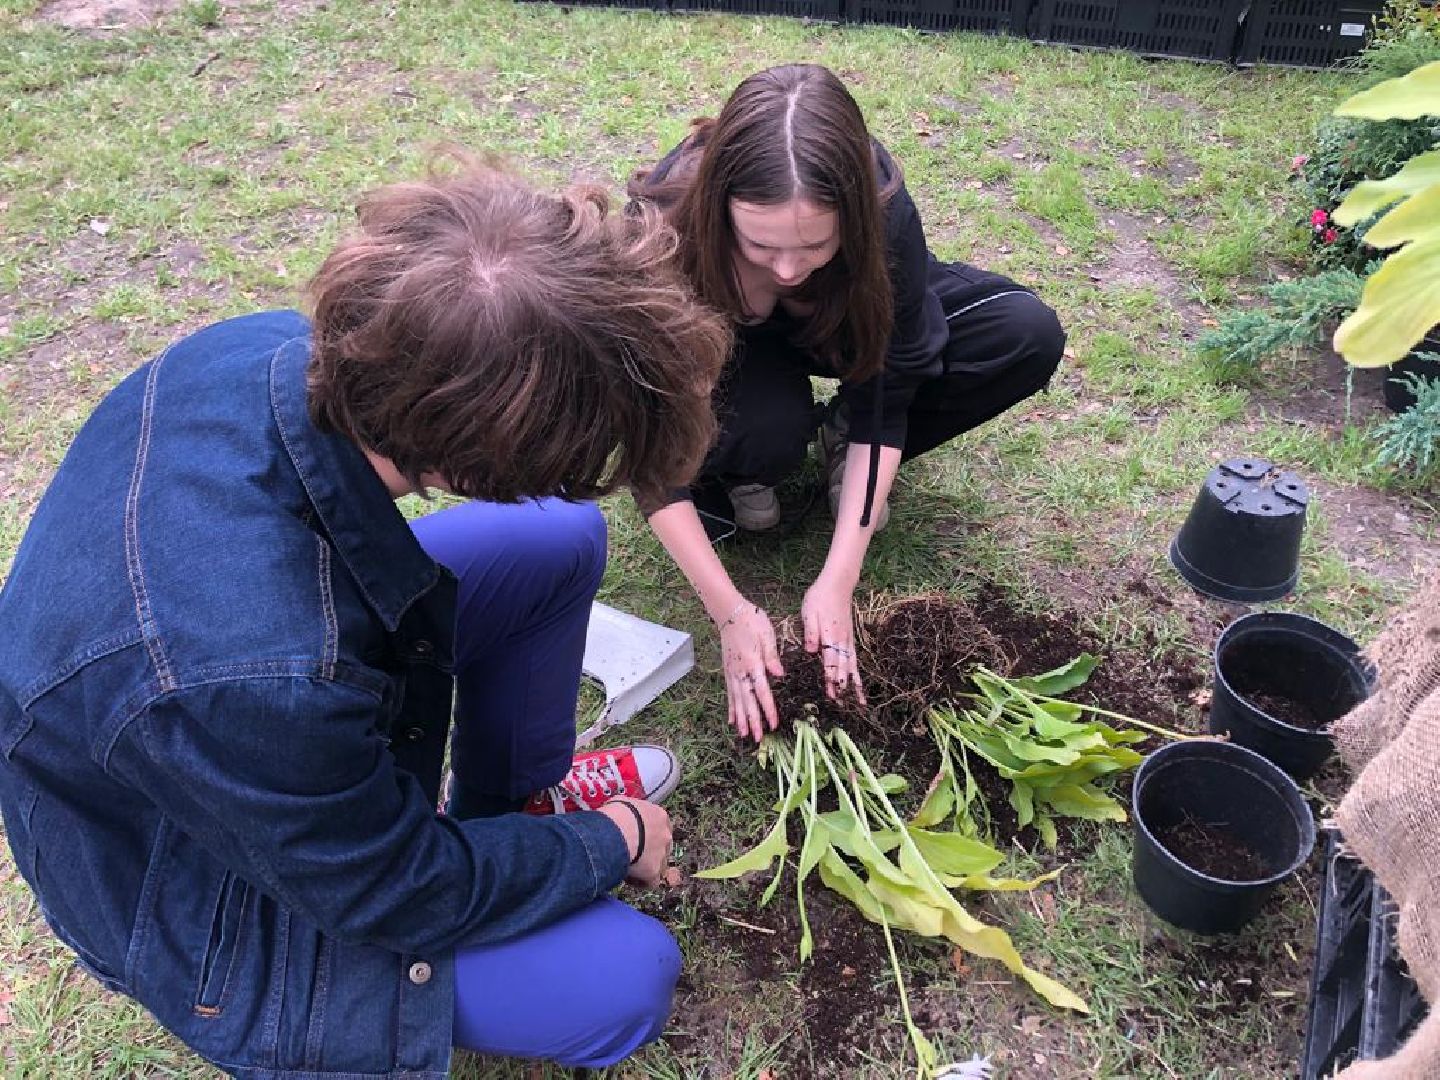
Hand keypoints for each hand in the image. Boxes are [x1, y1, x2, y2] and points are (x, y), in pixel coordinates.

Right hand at [598, 797, 672, 887]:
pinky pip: (651, 882)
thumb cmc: (615, 814)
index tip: (635, 839)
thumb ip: (628, 810)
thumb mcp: (622, 803)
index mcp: (659, 816)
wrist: (615, 831)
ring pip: (659, 866)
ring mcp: (662, 854)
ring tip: (628, 868)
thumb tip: (620, 813)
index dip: (648, 836)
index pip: (659, 828)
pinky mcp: (654, 871)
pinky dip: (642, 882)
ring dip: (646, 868)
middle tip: (632, 855)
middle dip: (649, 852)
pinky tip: (629, 879)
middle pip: (662, 847)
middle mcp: (665, 835)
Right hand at [718, 601, 783, 742]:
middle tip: (758, 739)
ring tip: (744, 735)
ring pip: (737, 701)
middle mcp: (740, 672)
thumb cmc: (752, 621)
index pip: (762, 691)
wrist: (730, 613)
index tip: (774, 724)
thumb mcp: (766, 635)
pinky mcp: (728, 672)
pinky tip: (732, 720)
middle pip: (747, 701)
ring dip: (741, 719)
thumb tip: (780, 675)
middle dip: (753, 721)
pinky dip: (731, 708)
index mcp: (753, 664)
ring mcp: (732, 673)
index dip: (768, 709)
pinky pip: (729, 694)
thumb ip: (772, 656)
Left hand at [801, 575, 865, 704]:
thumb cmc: (820, 597)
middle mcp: (842, 640)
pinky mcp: (850, 637)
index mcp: (830, 636)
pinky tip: (858, 681)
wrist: (838, 583)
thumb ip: (811, 632)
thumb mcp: (809, 612)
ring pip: (852, 665)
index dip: (831, 679)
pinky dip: (857, 672)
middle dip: (842, 686)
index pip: (831, 662)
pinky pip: (854, 658)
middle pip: (843, 668)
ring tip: (860, 701)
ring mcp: (848, 639)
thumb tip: (811, 651)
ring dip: (855, 683)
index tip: (832, 695)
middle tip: (842, 705)